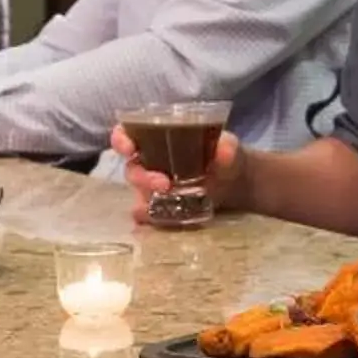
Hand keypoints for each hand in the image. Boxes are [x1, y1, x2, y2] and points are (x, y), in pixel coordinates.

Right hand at [111, 122, 243, 225]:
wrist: (236, 184)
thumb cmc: (224, 156)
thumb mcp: (229, 147)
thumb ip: (227, 147)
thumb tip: (225, 149)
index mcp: (156, 138)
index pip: (126, 134)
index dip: (121, 140)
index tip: (129, 147)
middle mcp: (148, 163)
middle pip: (132, 169)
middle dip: (143, 178)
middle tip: (164, 184)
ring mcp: (153, 189)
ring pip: (138, 195)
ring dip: (146, 200)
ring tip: (169, 203)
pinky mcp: (161, 210)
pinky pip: (149, 217)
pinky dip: (150, 220)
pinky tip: (159, 223)